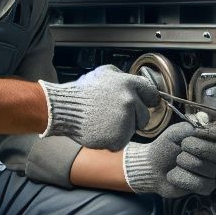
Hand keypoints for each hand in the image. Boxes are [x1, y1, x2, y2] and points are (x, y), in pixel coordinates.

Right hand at [39, 64, 160, 150]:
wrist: (64, 108)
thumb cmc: (81, 92)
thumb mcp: (103, 73)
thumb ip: (122, 77)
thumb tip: (136, 85)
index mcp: (128, 84)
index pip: (151, 94)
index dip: (147, 100)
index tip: (145, 104)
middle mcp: (130, 101)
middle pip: (144, 115)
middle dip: (134, 117)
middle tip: (115, 116)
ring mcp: (125, 120)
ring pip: (133, 129)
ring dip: (122, 128)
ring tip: (104, 121)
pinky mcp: (119, 137)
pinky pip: (122, 141)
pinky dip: (113, 139)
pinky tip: (101, 130)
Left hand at [122, 116, 215, 197]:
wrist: (152, 165)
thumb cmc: (165, 147)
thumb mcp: (175, 132)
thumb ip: (189, 125)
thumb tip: (204, 120)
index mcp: (210, 140)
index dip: (212, 134)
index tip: (197, 132)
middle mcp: (215, 157)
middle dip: (195, 147)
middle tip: (182, 147)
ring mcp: (211, 173)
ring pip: (206, 168)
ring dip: (184, 163)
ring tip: (176, 162)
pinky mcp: (204, 187)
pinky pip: (200, 183)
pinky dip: (181, 178)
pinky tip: (174, 175)